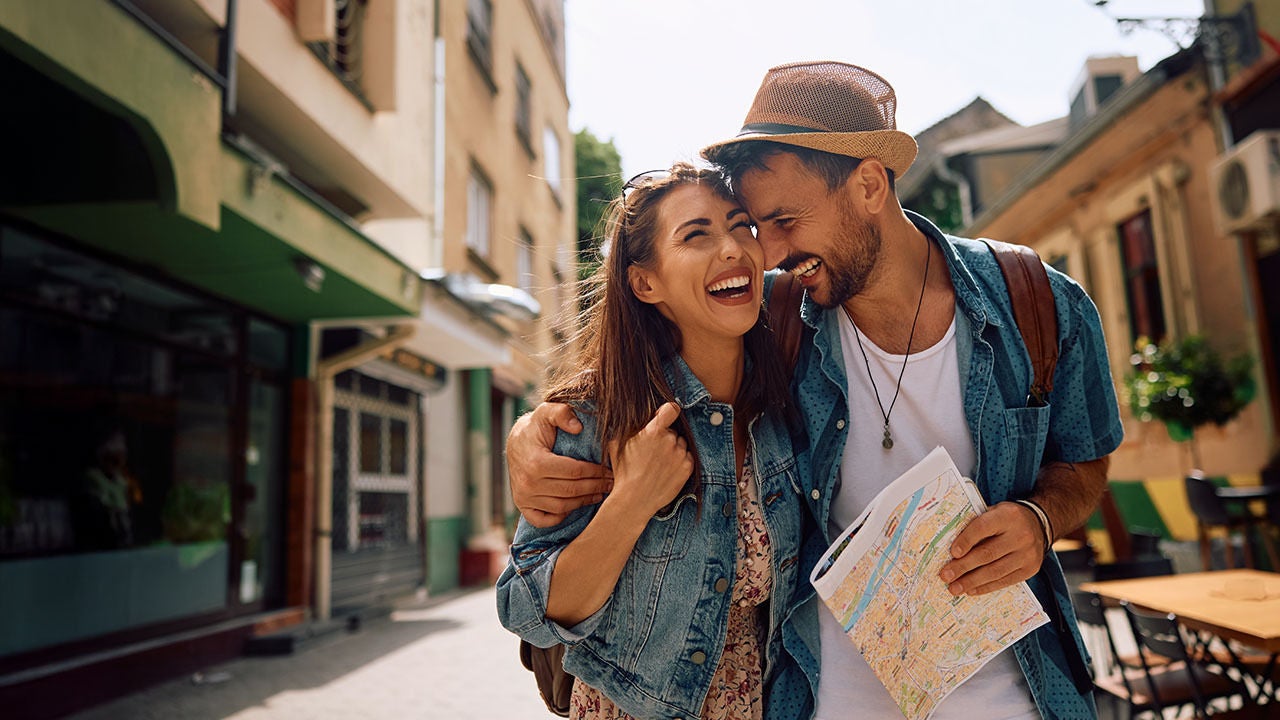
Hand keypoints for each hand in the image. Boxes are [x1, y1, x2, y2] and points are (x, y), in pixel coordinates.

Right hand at [506, 402, 611, 527]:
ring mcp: (524, 497)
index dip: (596, 472)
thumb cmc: (536, 428)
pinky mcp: (523, 506)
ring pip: (562, 507)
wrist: (515, 442)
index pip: (575, 472)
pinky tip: (573, 506)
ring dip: (583, 502)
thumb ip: (562, 413)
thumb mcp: (547, 412)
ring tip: (599, 493)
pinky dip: (560, 517)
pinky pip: (544, 520)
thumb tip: (578, 427)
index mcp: (536, 463)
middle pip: (571, 491)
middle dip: (595, 487)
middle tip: (611, 484)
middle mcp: (528, 483)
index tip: (609, 469)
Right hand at [605, 402, 693, 517]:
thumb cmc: (623, 472)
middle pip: (673, 431)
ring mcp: (680, 454)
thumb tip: (635, 423)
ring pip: (681, 445)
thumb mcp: (617, 444)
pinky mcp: (688, 468)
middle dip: (665, 438)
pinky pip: (687, 458)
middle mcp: (670, 440)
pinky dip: (680, 462)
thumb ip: (630, 429)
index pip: (671, 409)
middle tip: (653, 452)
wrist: (634, 499)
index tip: (665, 417)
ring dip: (673, 450)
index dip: (667, 412)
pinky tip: (666, 471)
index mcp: (654, 431)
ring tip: (659, 464)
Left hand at [939, 501, 1043, 595]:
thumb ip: (977, 525)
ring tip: (954, 587)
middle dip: (963, 566)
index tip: (953, 553)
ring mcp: (1027, 554)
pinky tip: (971, 589)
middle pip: (988, 553)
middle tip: (945, 575)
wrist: (1038, 524)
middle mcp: (1020, 535)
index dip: (967, 540)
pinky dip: (986, 587)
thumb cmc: (1006, 519)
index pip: (983, 527)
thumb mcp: (993, 512)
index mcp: (1008, 516)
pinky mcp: (1030, 569)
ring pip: (995, 571)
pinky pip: (1005, 581)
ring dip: (972, 581)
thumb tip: (951, 549)